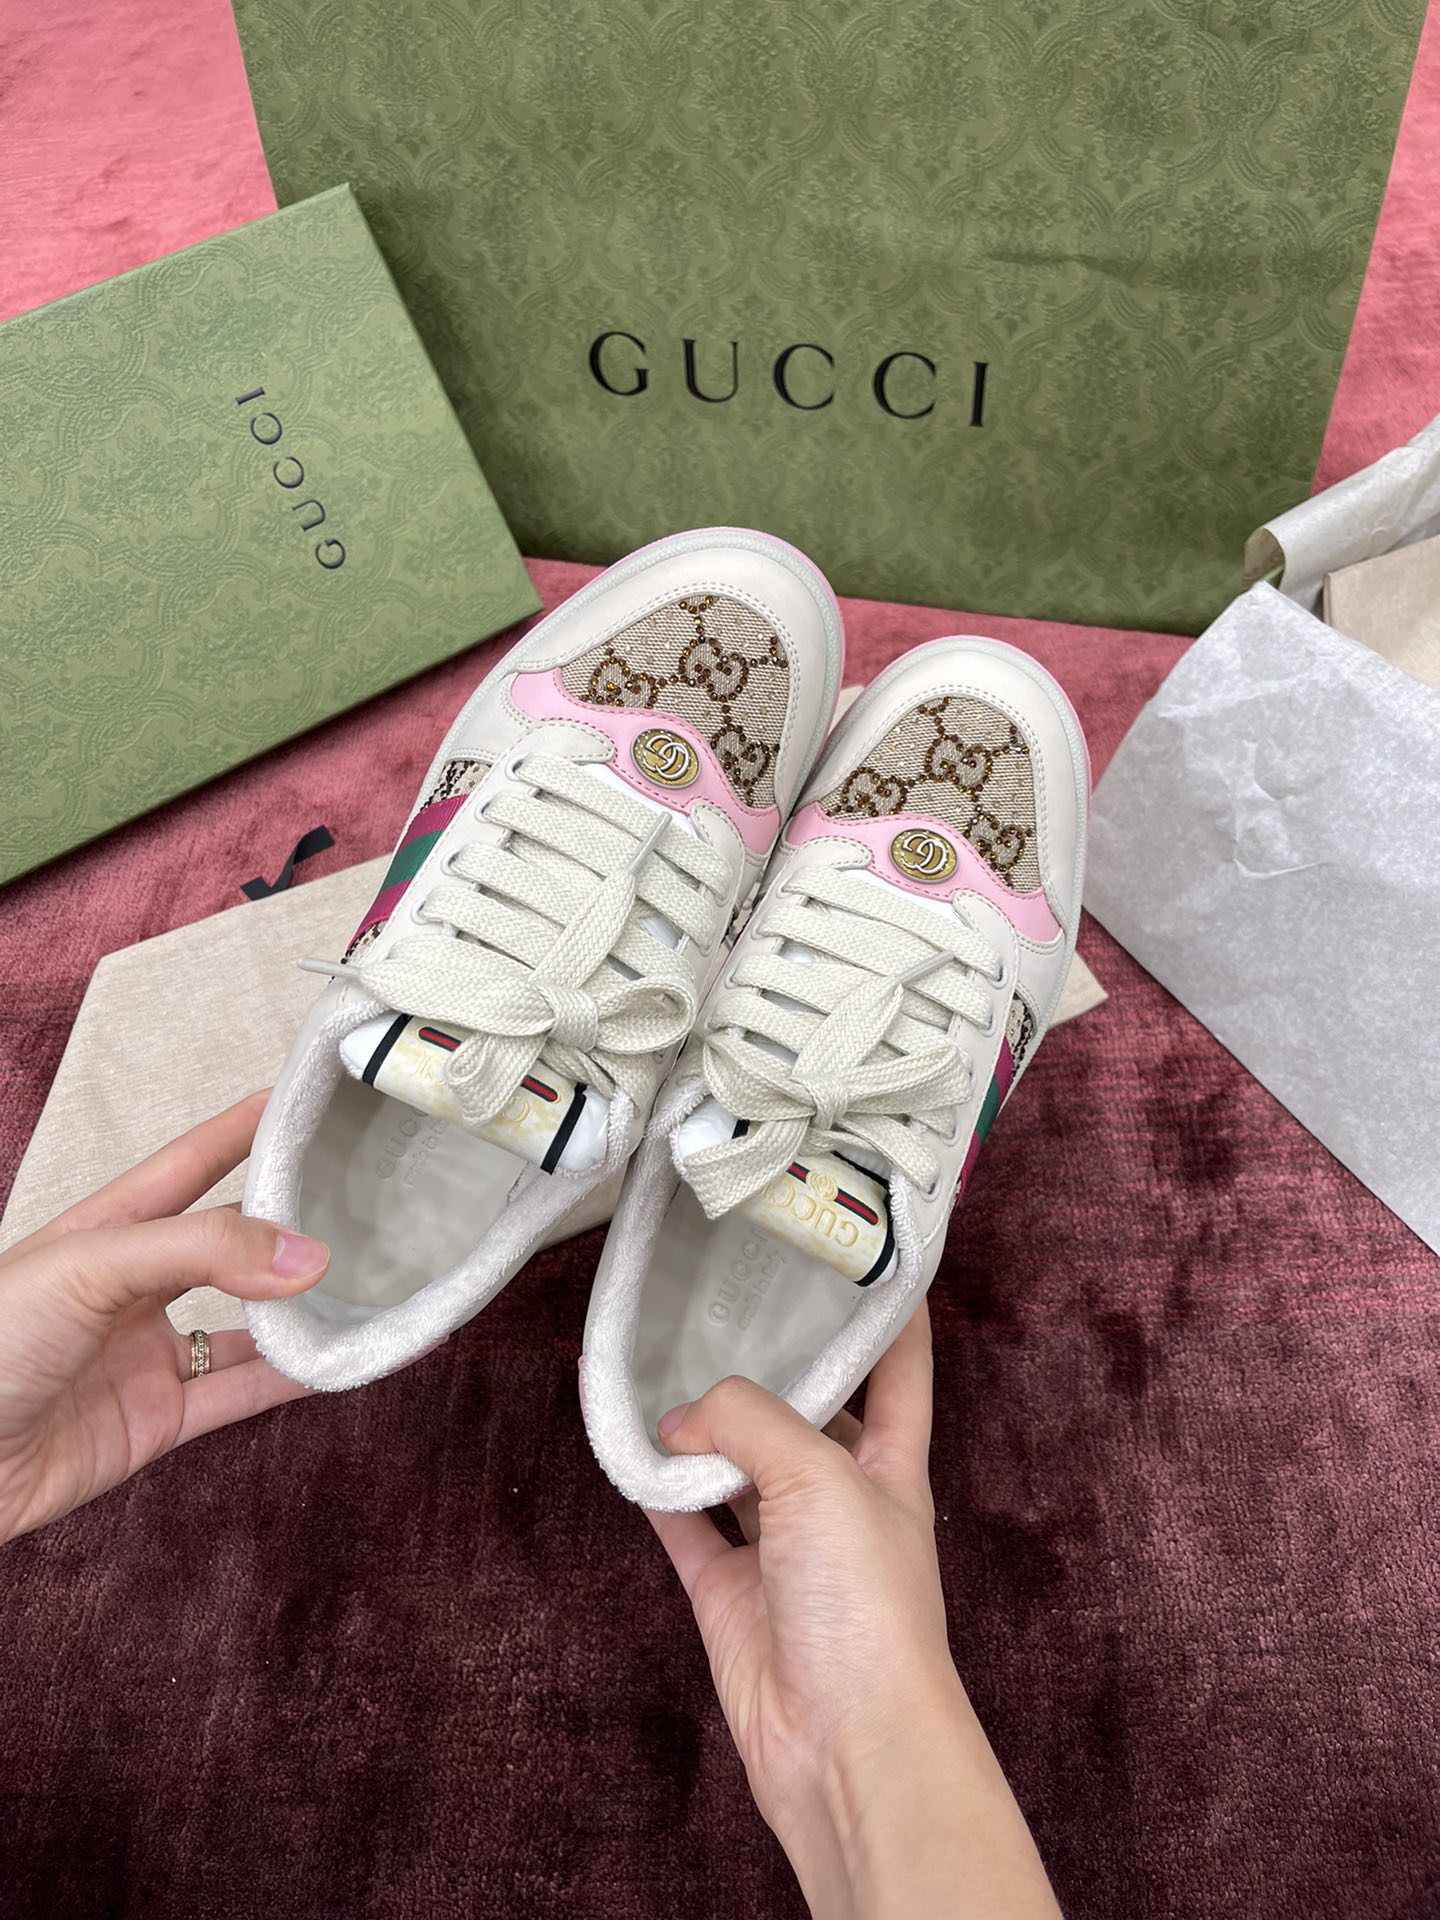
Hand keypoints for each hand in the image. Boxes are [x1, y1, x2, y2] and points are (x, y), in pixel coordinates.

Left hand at [0, 1093, 328, 1544]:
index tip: (309, 1100)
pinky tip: (340, 1358)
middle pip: (229, 1241)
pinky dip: (295, 1377)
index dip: (246, 1127)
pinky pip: (242, 1391)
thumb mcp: (88, 1267)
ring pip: (247, 1320)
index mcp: (105, 1229)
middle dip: (290, 1220)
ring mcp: (147, 1353)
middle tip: (363, 1197)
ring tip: (371, 1283)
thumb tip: (306, 1255)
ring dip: (304, 1307)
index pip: (192, 1161)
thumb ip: (198, 1251)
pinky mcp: (158, 1418)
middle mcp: (133, 1285)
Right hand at [646, 1303, 1060, 1919]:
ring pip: (736, 1465)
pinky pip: (683, 1524)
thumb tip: (680, 1420)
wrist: (846, 1744)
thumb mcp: (819, 1477)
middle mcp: (841, 1498)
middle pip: (806, 1411)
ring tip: (656, 1362)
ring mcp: (783, 1548)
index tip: (866, 1248)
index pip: (900, 1365)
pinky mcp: (730, 1595)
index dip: (890, 1307)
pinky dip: (654, 1490)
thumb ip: (747, 1423)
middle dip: (771, 1364)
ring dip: (699, 1427)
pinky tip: (627, 1448)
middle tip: (722, 1296)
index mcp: (892, 1462)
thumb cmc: (868, 1608)